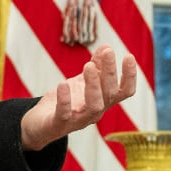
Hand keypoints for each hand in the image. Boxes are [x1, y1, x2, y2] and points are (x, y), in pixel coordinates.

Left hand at [19, 44, 138, 150]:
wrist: (40, 123)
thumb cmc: (66, 100)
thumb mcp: (82, 81)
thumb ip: (96, 66)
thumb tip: (107, 46)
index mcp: (103, 101)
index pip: (124, 92)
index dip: (130, 76)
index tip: (128, 56)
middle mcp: (95, 112)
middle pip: (110, 94)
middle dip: (110, 72)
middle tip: (108, 52)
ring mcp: (78, 119)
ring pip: (94, 106)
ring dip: (93, 85)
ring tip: (88, 65)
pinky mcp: (59, 124)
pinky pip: (64, 114)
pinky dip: (65, 99)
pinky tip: (63, 83)